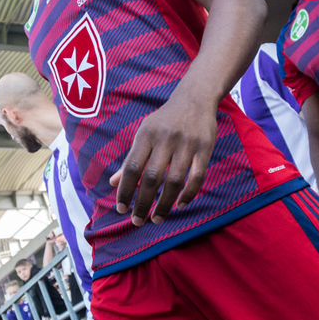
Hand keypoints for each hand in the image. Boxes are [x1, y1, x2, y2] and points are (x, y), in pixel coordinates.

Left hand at [109, 92, 217, 224]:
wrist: (195, 98)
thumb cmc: (164, 121)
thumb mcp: (144, 134)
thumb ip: (130, 159)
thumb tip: (113, 182)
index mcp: (146, 135)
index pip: (132, 167)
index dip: (125, 190)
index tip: (121, 209)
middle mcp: (165, 139)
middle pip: (152, 177)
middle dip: (142, 203)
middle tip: (137, 221)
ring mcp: (187, 144)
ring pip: (174, 181)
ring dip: (164, 204)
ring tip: (156, 219)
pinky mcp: (205, 148)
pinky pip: (197, 176)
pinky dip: (188, 194)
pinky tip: (179, 205)